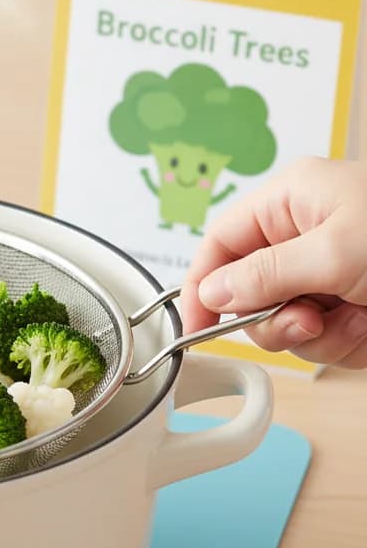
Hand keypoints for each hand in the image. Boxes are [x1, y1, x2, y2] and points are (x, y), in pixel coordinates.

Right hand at [180, 156, 366, 367]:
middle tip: (306, 320)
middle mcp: (304, 239)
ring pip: (284, 325)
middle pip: (247, 293)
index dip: (202, 283)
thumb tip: (211, 292)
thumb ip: (263, 274)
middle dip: (275, 318)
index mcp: (292, 202)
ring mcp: (328, 278)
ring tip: (355, 320)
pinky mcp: (351, 311)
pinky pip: (321, 343)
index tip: (196, 324)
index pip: (220, 243)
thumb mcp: (335, 250)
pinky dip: (345, 345)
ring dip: (317, 335)